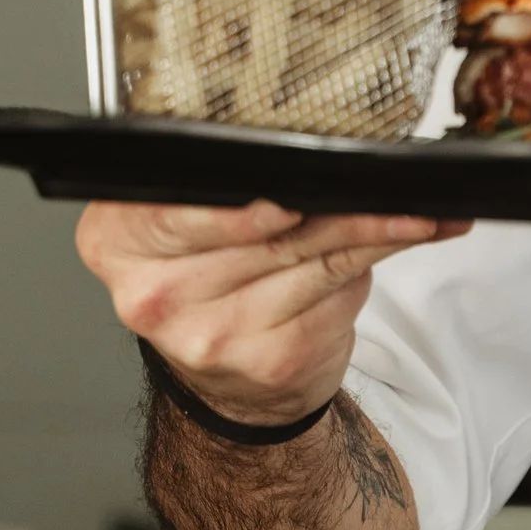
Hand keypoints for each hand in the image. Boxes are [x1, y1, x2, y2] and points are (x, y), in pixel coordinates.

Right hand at [76, 198, 467, 427]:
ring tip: (415, 210)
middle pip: (262, 232)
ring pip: (311, 259)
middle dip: (334, 204)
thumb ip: (215, 187)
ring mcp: (212, 335)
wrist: (230, 386)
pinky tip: (407, 238)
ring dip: (374, 228)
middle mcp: (155, 294)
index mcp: (115, 242)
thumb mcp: (181, 228)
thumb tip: (302, 143)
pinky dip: (378, 261)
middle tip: (385, 185)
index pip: (177, 212)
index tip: (287, 198)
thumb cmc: (211, 286)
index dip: (237, 208)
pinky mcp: (270, 360)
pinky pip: (336, 292)